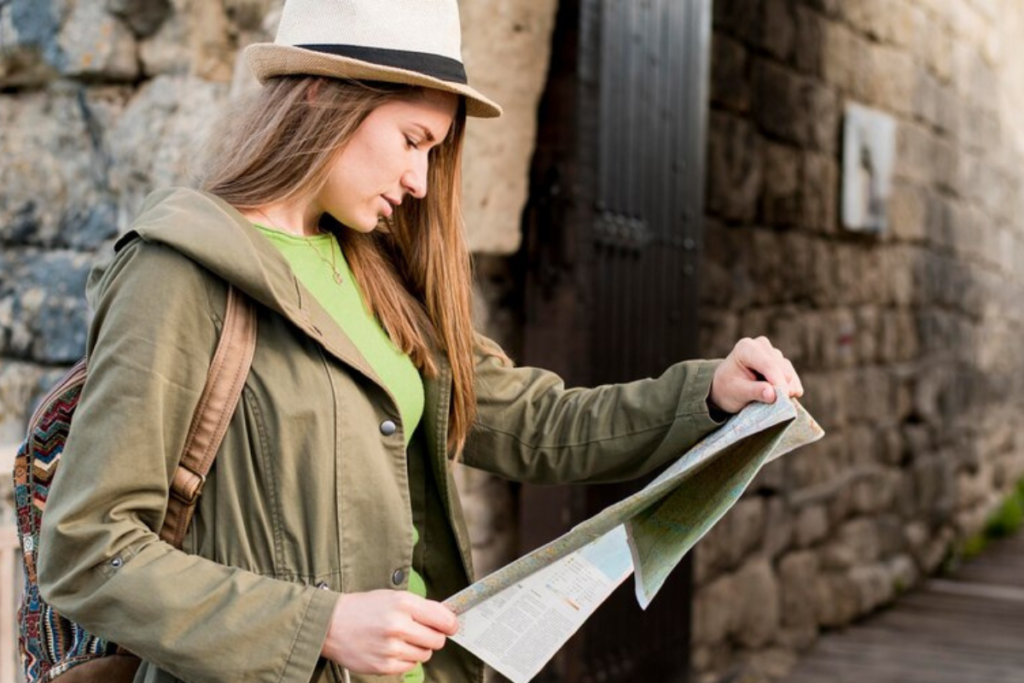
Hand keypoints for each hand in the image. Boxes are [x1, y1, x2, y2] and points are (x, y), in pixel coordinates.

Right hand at [321, 590, 458, 675]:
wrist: (331, 625)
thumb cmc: (364, 608)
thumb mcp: (392, 597)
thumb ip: (420, 607)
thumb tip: (447, 620)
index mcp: (403, 604)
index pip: (443, 619)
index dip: (451, 624)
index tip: (451, 626)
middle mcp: (398, 626)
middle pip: (437, 640)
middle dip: (434, 637)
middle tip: (421, 632)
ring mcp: (391, 648)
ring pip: (425, 654)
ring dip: (419, 648)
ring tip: (402, 639)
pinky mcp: (384, 666)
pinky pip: (410, 666)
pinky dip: (406, 659)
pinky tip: (392, 649)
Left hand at [709, 336, 803, 414]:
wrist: (727, 388)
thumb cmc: (728, 389)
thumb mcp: (737, 392)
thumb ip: (755, 392)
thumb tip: (773, 395)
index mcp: (746, 348)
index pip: (768, 364)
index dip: (778, 381)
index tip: (783, 397)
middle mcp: (761, 345)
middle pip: (781, 367)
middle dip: (782, 387)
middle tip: (776, 404)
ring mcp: (773, 353)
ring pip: (788, 371)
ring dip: (787, 388)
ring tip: (775, 402)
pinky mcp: (782, 362)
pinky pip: (793, 376)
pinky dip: (791, 388)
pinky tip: (786, 397)